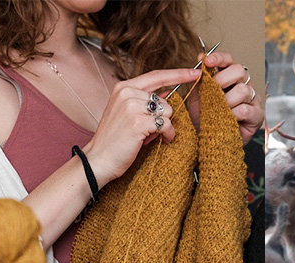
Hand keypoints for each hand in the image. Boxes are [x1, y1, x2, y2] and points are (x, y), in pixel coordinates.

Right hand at [85, 68, 199, 185]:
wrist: (98, 159)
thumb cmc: (116, 138)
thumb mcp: (128, 112)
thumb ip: (146, 100)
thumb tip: (168, 91)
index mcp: (124, 87)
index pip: (156, 75)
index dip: (178, 74)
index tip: (196, 72)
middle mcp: (127, 93)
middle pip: (165, 100)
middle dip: (162, 117)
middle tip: (146, 130)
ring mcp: (131, 106)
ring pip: (168, 112)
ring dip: (164, 127)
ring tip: (147, 136)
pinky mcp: (138, 122)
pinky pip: (167, 124)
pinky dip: (167, 134)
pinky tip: (157, 141)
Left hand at [201, 52, 264, 142]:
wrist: (207, 140)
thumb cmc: (204, 117)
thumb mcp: (198, 96)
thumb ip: (201, 80)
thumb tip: (200, 61)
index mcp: (229, 78)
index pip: (229, 60)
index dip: (219, 58)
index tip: (206, 61)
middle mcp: (243, 85)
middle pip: (240, 70)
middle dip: (222, 79)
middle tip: (212, 90)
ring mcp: (252, 100)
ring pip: (243, 90)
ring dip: (226, 100)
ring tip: (217, 109)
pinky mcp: (256, 116)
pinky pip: (246, 109)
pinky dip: (233, 113)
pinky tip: (227, 118)